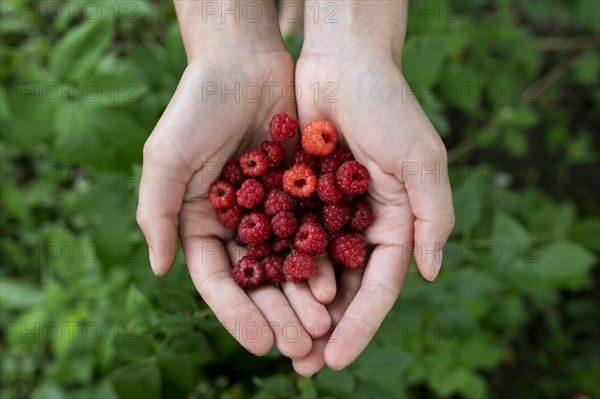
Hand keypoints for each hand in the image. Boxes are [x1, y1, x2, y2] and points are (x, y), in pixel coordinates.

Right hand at [136, 49, 332, 358]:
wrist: (245, 63)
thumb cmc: (197, 107)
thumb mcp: (166, 158)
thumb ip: (156, 212)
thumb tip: (157, 268)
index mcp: (201, 223)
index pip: (219, 281)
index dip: (238, 315)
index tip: (261, 345)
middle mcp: (237, 224)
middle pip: (258, 281)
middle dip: (279, 315)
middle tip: (301, 346)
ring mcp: (270, 210)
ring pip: (290, 264)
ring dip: (304, 297)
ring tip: (324, 325)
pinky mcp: (301, 193)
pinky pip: (315, 232)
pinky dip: (325, 260)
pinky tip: (338, 284)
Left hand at [291, 47, 454, 373]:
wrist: (342, 62)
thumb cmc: (387, 105)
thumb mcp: (420, 158)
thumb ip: (432, 216)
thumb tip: (431, 272)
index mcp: (395, 224)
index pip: (379, 287)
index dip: (360, 326)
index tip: (337, 359)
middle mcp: (361, 225)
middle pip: (344, 289)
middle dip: (325, 328)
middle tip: (303, 365)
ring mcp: (327, 213)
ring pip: (310, 271)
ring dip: (295, 307)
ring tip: (276, 341)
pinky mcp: (296, 195)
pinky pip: (284, 238)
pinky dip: (273, 266)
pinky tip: (257, 292)